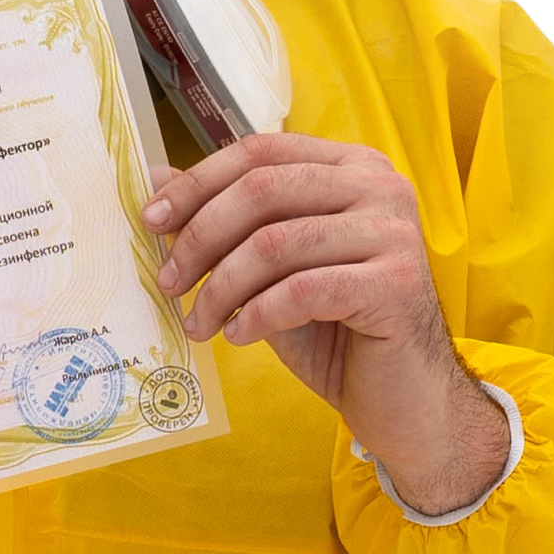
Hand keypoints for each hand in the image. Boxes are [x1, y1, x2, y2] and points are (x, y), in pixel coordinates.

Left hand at [143, 133, 509, 519]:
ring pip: (275, 243)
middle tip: (170, 283)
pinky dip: (256, 315)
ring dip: (222, 288)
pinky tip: (239, 336)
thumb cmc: (336, 333)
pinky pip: (301, 290)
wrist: (401, 399)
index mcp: (352, 167)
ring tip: (199, 324)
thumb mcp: (272, 271)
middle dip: (201, 237)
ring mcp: (394, 232)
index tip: (152, 221)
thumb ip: (227, 222)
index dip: (197, 183)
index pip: (260, 153)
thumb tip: (154, 176)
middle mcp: (380, 186)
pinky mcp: (396, 284)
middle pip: (262, 190)